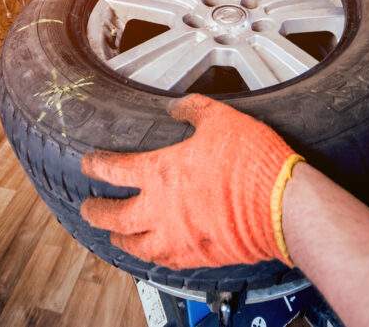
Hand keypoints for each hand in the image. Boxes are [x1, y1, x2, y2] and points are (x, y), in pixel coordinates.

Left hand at [80, 94, 303, 268]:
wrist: (280, 204)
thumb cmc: (253, 163)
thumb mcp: (221, 120)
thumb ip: (193, 110)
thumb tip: (178, 107)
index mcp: (159, 173)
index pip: (113, 169)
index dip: (96, 164)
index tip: (89, 163)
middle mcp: (159, 210)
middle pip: (112, 215)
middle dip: (95, 210)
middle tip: (89, 207)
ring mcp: (175, 237)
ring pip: (132, 244)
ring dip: (118, 238)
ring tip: (114, 235)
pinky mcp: (195, 256)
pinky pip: (161, 261)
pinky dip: (150, 255)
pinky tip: (152, 252)